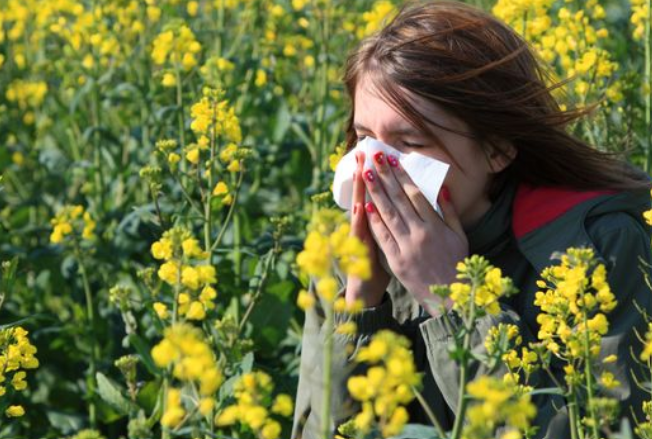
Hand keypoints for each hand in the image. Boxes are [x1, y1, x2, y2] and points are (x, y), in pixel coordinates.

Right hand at [345, 150, 391, 307]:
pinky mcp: (359, 252)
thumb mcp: (379, 240)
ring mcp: (359, 237)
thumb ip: (383, 221)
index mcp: (372, 221)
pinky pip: (360, 234)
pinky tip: (360, 207)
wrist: (364, 289)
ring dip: (360, 190)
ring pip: (360, 209)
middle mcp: (363, 225)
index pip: (372, 192)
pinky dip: (359, 221)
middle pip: (364, 194)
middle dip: (364, 174)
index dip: (370, 174)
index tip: (371, 155)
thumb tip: (387, 202)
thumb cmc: (374, 264)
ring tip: (361, 170)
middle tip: (363, 152)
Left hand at [361, 150, 468, 316]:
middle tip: (374, 158)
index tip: (393, 159)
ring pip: (388, 214)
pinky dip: (374, 220)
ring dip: (375, 192)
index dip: (403, 175)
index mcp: (436, 226)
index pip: (416, 194)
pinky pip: (383, 237)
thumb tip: (442, 188)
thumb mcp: (459, 236)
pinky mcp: (396, 260)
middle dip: (385, 176)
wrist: (448, 297)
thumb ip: (450, 212)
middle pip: (399, 199)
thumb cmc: (455, 264)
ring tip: (366, 174)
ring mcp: (406, 247)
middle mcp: (420, 234)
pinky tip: (366, 204)